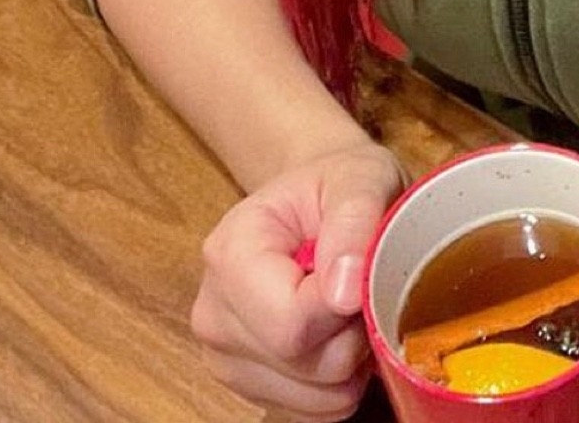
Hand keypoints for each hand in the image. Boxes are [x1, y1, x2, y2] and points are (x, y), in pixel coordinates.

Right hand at [191, 137, 405, 419]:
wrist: (320, 199)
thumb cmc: (338, 183)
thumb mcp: (359, 178)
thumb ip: (353, 221)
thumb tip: (344, 292)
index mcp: (229, 252)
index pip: (291, 323)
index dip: (346, 310)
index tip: (364, 271)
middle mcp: (214, 313)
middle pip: (302, 364)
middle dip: (352, 334)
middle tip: (361, 284)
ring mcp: (225, 357)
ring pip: (315, 397)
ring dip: (351, 361)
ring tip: (348, 305)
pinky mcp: (249, 386)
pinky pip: (316, 412)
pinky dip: (340, 382)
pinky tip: (337, 333)